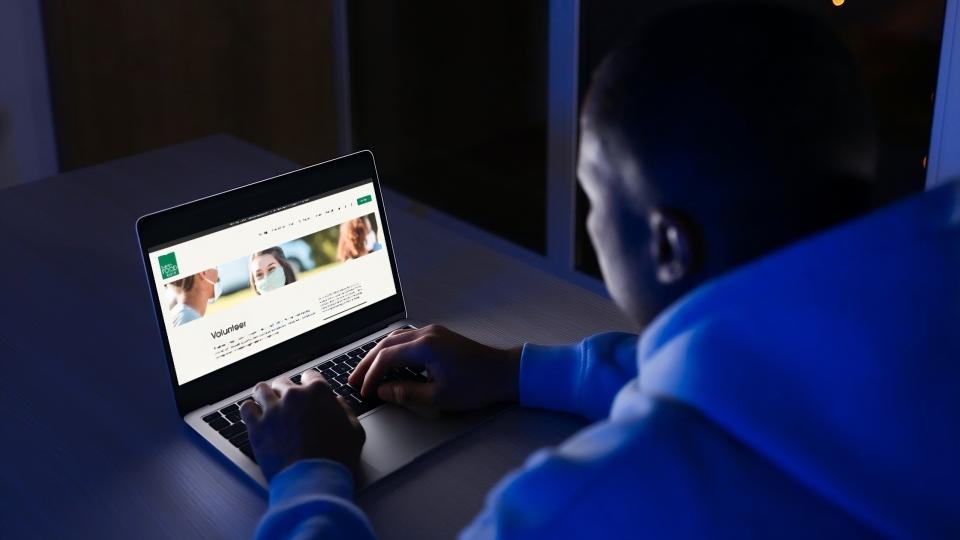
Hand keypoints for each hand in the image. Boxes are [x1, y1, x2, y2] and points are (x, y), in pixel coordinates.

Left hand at [240, 371, 364, 481]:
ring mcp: (273, 410)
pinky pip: (246, 408)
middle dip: (285, 391)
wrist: (313, 479)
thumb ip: (345, 410)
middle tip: (287, 403)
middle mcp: (293, 396)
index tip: (307, 390)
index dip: (309, 384)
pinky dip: (250, 410)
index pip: (310, 376)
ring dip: (265, 395)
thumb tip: (337, 402)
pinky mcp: (257, 426)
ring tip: (267, 404)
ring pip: (261, 390)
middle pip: (283, 382)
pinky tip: (255, 416)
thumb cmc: (336, 458)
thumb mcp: (355, 431)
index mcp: (318, 392)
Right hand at [347, 324, 520, 410]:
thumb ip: (407, 394)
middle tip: (353, 379)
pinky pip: (407, 338)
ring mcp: (433, 332)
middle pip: (386, 344)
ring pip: (395, 338)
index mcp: (425, 347)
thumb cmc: (477, 385)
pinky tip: (388, 361)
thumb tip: (383, 390)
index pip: (386, 358)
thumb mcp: (439, 397)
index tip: (363, 390)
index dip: (371, 375)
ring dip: (379, 354)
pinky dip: (392, 349)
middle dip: (368, 362)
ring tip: (366, 371)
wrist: (504, 372)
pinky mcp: (439, 336)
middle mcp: (427, 334)